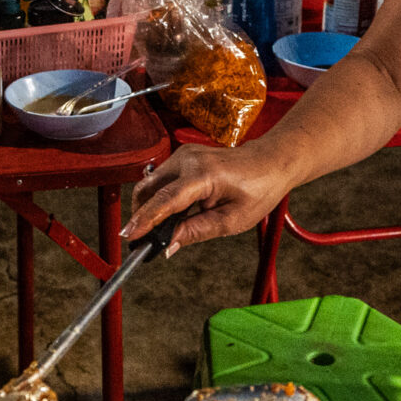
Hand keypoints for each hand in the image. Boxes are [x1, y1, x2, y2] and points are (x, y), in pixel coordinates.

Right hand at [128, 143, 286, 253]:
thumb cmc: (259, 187)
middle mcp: (188, 160)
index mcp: (203, 175)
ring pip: (150, 185)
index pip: (165, 201)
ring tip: (158, 230)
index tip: (129, 237)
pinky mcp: (182, 157)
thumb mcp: (231, 220)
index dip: (144, 221)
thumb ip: (196, 232)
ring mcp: (183, 155)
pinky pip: (160, 180)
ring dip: (149, 208)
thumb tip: (169, 244)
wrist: (271, 162)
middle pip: (148, 190)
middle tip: (142, 241)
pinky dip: (158, 198)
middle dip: (141, 216)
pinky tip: (169, 215)